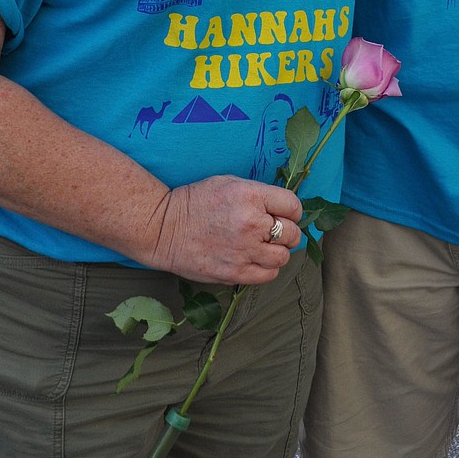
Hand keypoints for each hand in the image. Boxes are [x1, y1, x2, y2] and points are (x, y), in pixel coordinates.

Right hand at [145, 175, 303, 284]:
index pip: (293, 206)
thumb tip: (281, 207)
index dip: (291, 210)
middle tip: (276, 230)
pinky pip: (268, 275)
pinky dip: (268, 268)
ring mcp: (244, 250)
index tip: (284, 213)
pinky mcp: (235, 272)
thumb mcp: (229, 183)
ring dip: (279, 251)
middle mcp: (251, 223)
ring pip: (283, 256)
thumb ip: (258, 194)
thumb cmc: (196, 201)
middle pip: (292, 233)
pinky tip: (257, 259)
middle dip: (288, 231)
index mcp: (251, 196)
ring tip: (265, 246)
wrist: (165, 228)